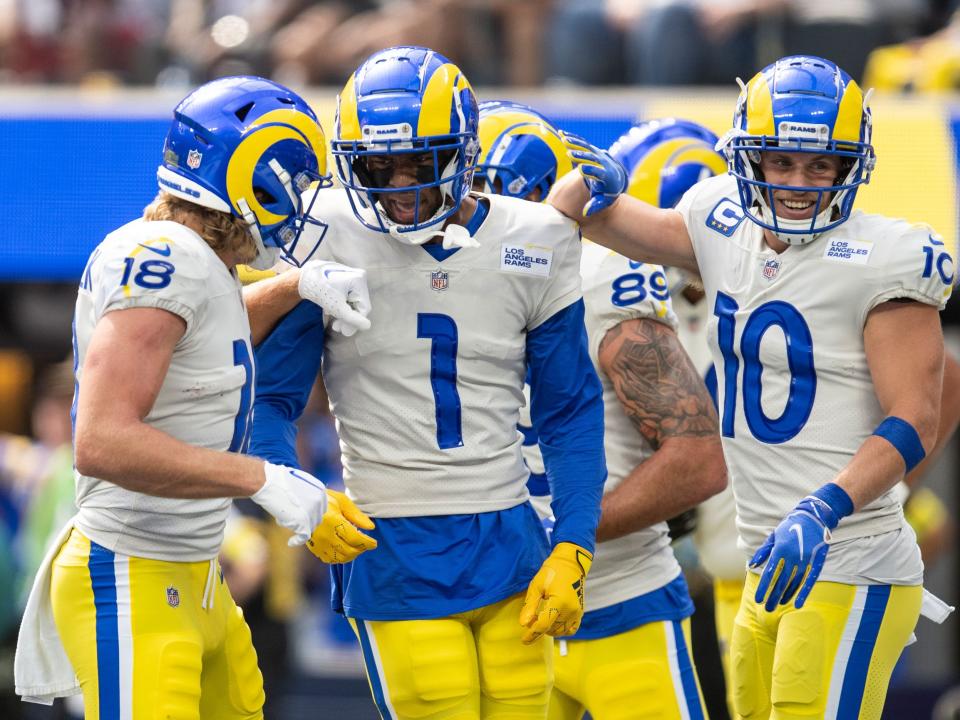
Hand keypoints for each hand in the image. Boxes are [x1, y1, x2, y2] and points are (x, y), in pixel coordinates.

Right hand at [250, 462, 327, 545]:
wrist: (266, 482)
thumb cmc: (276, 479)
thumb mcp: (297, 481)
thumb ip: (305, 493)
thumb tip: (304, 505)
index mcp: (319, 490)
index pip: (320, 507)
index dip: (311, 513)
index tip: (302, 516)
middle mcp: (319, 501)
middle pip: (316, 518)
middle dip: (305, 521)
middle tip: (292, 520)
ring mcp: (312, 511)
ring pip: (309, 527)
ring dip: (297, 526)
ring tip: (282, 518)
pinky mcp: (303, 522)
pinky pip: (304, 536)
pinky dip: (297, 541)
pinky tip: (290, 542)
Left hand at [299, 260, 371, 336]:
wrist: (302, 280)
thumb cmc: (320, 292)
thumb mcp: (338, 308)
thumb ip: (354, 319)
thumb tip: (368, 326)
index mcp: (359, 280)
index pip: (364, 307)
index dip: (355, 322)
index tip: (345, 332)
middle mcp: (358, 276)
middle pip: (358, 304)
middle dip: (348, 318)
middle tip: (337, 328)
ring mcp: (351, 276)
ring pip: (352, 301)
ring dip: (343, 313)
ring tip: (333, 321)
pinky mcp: (343, 278)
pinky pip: (347, 295)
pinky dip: (341, 304)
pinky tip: (331, 310)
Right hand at [306, 490, 377, 562]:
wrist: (301, 504)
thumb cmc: (324, 499)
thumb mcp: (342, 501)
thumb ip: (356, 515)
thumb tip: (370, 528)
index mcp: (333, 522)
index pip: (355, 539)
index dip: (367, 543)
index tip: (374, 543)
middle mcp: (325, 535)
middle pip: (349, 551)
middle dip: (361, 549)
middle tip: (366, 544)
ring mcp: (318, 543)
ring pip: (340, 558)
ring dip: (352, 555)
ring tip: (356, 547)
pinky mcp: (313, 548)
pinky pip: (329, 559)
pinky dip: (339, 558)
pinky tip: (344, 550)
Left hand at [519, 542, 592, 643]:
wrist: (570, 564)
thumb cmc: (551, 572)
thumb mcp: (536, 586)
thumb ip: (530, 606)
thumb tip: (524, 624)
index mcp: (558, 602)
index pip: (543, 625)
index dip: (532, 634)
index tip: (524, 640)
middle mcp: (570, 610)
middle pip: (551, 629)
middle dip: (539, 628)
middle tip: (531, 619)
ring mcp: (577, 612)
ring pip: (560, 631)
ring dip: (549, 630)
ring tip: (542, 618)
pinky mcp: (580, 612)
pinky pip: (571, 629)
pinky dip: (562, 630)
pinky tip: (554, 623)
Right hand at [561, 132, 626, 216]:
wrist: (616, 177)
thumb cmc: (608, 192)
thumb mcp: (604, 200)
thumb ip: (596, 205)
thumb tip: (586, 213)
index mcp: (607, 176)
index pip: (599, 172)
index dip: (590, 170)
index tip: (581, 169)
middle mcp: (603, 162)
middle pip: (592, 158)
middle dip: (582, 156)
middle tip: (570, 154)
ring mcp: (598, 154)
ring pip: (586, 147)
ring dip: (575, 143)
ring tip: (564, 139)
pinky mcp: (592, 150)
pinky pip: (582, 143)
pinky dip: (573, 138)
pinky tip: (562, 134)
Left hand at [750, 483, 853, 610]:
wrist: (813, 518)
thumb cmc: (789, 527)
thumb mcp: (773, 537)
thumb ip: (763, 552)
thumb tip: (751, 566)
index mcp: (780, 549)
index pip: (770, 573)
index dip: (764, 587)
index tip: (758, 599)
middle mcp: (793, 556)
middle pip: (781, 581)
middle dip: (773, 596)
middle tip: (767, 609)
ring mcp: (806, 560)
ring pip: (794, 583)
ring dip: (786, 595)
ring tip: (778, 605)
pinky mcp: (816, 562)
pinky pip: (809, 581)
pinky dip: (803, 593)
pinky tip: (797, 603)